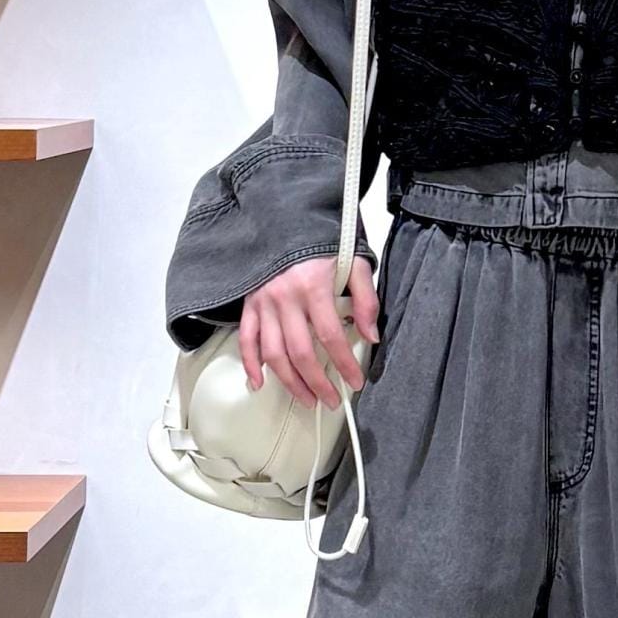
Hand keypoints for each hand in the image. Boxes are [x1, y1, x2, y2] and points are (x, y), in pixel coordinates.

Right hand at [240, 254, 380, 407]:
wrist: (288, 217)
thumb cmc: (322, 242)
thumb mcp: (354, 263)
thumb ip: (366, 299)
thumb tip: (371, 335)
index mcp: (313, 286)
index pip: (331, 337)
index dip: (344, 364)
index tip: (355, 381)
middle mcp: (285, 297)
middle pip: (301, 352)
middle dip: (318, 383)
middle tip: (331, 400)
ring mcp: (264, 302)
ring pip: (274, 353)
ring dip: (290, 382)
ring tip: (306, 399)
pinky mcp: (250, 304)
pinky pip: (246, 339)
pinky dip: (250, 364)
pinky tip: (259, 383)